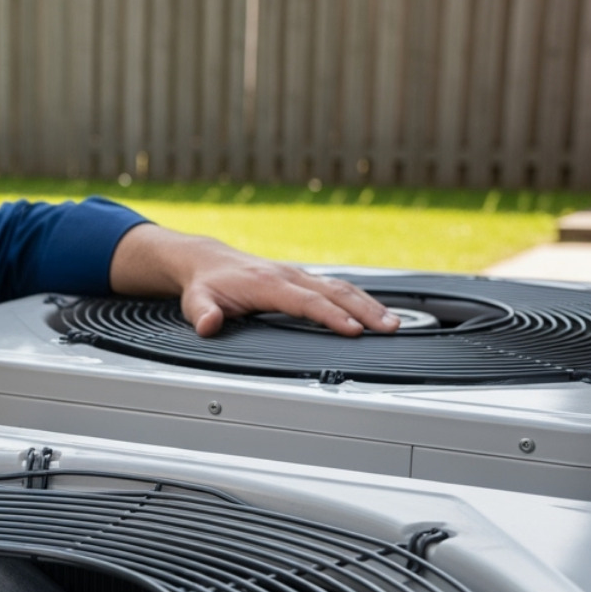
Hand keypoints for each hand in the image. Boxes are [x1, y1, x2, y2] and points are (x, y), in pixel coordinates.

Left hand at [109, 224, 399, 336]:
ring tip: (394, 324)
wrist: (207, 262)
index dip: (331, 315)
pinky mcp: (304, 280)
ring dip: (369, 305)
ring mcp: (299, 276)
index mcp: (267, 283)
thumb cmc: (206, 285)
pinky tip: (377, 312)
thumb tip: (208, 324)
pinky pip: (338, 287)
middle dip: (365, 310)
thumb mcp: (196, 301)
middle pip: (334, 292)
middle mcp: (289, 276)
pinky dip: (360, 299)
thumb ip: (202, 313)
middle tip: (390, 328)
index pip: (306, 301)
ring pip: (342, 287)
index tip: (354, 329)